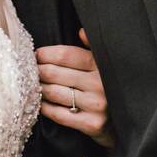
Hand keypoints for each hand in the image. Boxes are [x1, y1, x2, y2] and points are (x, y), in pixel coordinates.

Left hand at [36, 29, 113, 146]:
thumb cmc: (110, 88)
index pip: (65, 55)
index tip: (36, 55)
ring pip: (53, 92)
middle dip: (37, 70)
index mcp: (101, 65)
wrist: (127, 121)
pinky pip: (57, 114)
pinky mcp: (91, 124)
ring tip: (33, 85)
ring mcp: (96, 105)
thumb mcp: (107, 64)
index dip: (45, 54)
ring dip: (38, 88)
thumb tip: (82, 32)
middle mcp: (99, 84)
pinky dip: (44, 107)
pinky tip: (41, 103)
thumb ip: (93, 47)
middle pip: (54, 73)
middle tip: (29, 70)